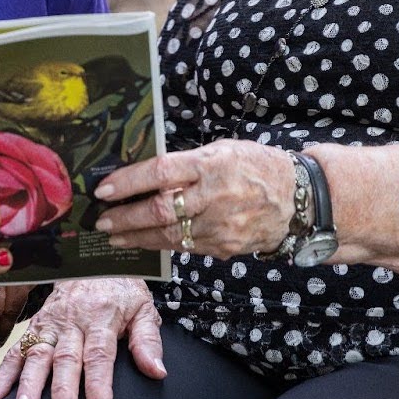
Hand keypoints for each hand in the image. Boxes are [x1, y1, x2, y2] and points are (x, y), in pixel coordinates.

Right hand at [0, 278, 163, 398]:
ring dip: (28, 383)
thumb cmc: (121, 287)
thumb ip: (148, 341)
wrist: (93, 256)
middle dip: (61, 390)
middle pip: (65, 358)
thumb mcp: (143, 308)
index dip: (99, 384)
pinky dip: (4, 373)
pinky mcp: (35, 323)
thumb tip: (156, 371)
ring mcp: (50, 322)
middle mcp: (72, 320)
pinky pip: (17, 348)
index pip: (99, 354)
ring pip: (37, 353)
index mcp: (101, 316)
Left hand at [94, 140, 294, 258]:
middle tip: (101, 220)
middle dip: (125, 218)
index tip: (104, 189)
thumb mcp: (222, 151)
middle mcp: (215, 196)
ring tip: (114, 235)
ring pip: (168, 236)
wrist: (298, 200)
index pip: (162, 172)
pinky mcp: (223, 247)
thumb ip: (187, 163)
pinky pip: (185, 247)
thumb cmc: (255, 167)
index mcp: (212, 164)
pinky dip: (160, 245)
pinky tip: (143, 242)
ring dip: (136, 237)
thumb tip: (144, 173)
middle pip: (160, 211)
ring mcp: (220, 226)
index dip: (129, 181)